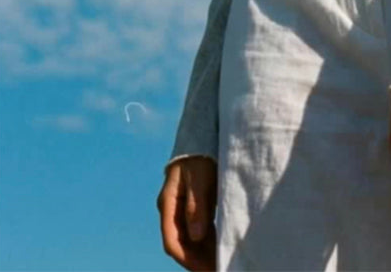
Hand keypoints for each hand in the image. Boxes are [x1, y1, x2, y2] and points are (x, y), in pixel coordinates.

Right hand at [157, 155, 217, 270]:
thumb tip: (196, 236)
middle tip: (218, 267)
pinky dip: (209, 240)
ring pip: (191, 238)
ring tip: (222, 260)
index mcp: (168, 204)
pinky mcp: (195, 205)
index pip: (172, 241)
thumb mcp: (200, 178)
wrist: (203, 133)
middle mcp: (172, 210)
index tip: (206, 269)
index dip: (187, 259)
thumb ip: (197, 206)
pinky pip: (199, 229)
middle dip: (197, 259)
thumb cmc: (200, 154)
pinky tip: (221, 246)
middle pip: (181, 243)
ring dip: (204, 252)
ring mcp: (183, 208)